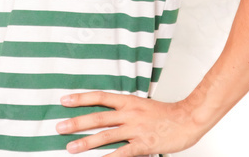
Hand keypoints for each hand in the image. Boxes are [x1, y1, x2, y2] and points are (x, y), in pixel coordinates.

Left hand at [56, 91, 207, 155]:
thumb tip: (107, 114)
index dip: (81, 99)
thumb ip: (125, 110)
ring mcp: (136, 129)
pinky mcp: (144, 144)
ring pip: (106, 136)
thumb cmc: (166, 114)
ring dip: (86, 142)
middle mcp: (130, 114)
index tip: (64, 100)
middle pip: (98, 118)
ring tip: (70, 147)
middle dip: (77, 123)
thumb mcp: (142, 105)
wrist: (188, 119)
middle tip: (59, 127)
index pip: (100, 97)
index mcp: (129, 102)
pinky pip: (122, 153)